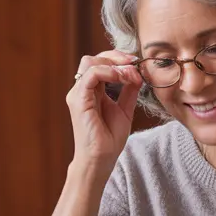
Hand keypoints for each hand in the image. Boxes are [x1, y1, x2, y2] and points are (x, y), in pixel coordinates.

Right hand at [67, 51, 143, 173]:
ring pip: (91, 62)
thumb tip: (137, 73)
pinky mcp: (78, 100)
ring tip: (130, 73)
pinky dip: (108, 72)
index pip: (101, 63)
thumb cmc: (109, 139)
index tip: (136, 63)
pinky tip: (122, 78)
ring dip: (114, 64)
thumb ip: (129, 90)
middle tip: (134, 63)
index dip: (118, 59)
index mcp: (92, 91)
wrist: (101, 159)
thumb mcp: (125, 109)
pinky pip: (91, 75)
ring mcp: (78, 94)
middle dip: (116, 56)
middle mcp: (82, 90)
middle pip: (94, 58)